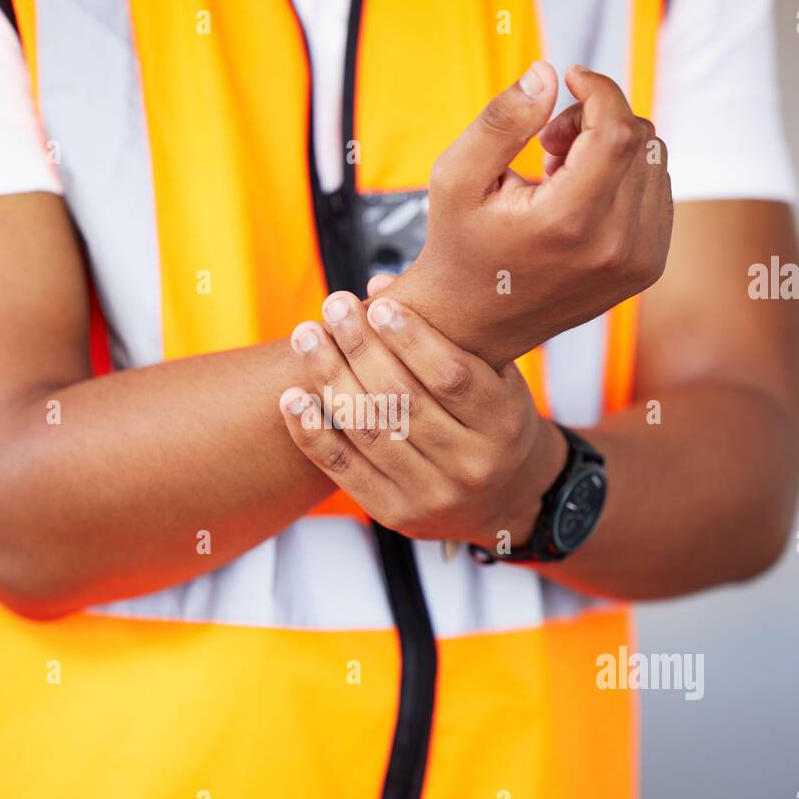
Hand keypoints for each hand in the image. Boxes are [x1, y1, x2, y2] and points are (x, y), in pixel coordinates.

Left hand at [278, 285, 567, 547]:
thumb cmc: (493, 423)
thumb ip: (448, 331)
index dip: (411, 338)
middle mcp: (472, 464)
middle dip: (360, 348)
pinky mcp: (397, 514)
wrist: (504, 500)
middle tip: (333, 308)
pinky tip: (293, 398)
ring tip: (307, 338)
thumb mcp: (495, 375)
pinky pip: (344, 469)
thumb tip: (380, 285)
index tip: (378, 306)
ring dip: (330, 378)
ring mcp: (434, 495)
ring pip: (368, 430)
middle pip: (402, 400)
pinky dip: (313, 433)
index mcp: (505, 423)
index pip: (451, 376)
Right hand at [386, 62, 672, 368]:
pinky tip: (578, 197)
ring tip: (557, 174)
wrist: (474, 326)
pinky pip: (657, 191)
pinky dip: (623, 178)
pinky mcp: (648, 268)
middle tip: (545, 144)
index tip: (570, 79)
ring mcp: (639, 262)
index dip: (599, 89)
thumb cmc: (459, 248)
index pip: (619, 130)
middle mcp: (616, 247)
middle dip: (596, 121)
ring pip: (655, 162)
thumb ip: (501, 121)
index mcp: (570, 223)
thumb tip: (547, 74)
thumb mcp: (456, 178)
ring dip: (611, 149)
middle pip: (641, 140)